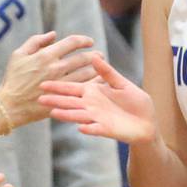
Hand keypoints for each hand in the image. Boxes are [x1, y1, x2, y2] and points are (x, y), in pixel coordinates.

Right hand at [0, 31, 97, 128]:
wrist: (9, 106)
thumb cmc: (12, 79)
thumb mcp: (18, 55)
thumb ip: (36, 41)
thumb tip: (54, 34)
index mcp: (46, 55)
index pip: (72, 42)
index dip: (84, 40)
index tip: (89, 42)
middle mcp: (56, 68)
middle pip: (84, 58)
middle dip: (95, 55)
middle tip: (100, 55)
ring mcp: (61, 83)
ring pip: (88, 73)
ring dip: (97, 69)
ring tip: (100, 67)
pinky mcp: (64, 96)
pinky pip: (85, 88)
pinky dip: (94, 82)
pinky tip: (98, 80)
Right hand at [38, 55, 156, 144]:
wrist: (148, 122)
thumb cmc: (136, 102)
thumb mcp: (122, 84)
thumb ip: (108, 73)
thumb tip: (95, 57)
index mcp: (95, 92)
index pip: (73, 88)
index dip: (59, 86)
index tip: (42, 83)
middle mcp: (92, 105)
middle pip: (70, 102)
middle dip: (55, 100)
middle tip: (38, 98)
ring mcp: (97, 118)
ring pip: (78, 116)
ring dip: (67, 114)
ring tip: (53, 112)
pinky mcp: (106, 129)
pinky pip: (95, 129)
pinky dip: (88, 128)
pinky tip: (80, 127)